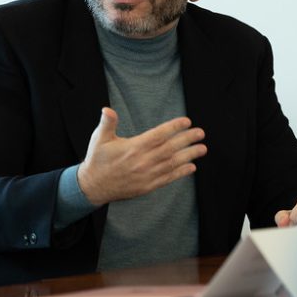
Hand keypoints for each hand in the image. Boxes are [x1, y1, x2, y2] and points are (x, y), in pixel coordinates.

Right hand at [77, 107, 206, 204]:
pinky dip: (181, 173)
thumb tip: (107, 110)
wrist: (93, 186)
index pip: (158, 135)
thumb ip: (107, 123)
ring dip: (189, 155)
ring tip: (202, 148)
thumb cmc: (98, 159)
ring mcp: (147, 175)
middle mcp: (142, 161)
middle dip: (187, 139)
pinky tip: (192, 167)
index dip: (174, 127)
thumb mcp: (99, 138)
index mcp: (133, 147)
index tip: (187, 121)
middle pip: (170, 148)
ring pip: (172, 163)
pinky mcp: (148, 186)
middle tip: (201, 133)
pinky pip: (168, 178)